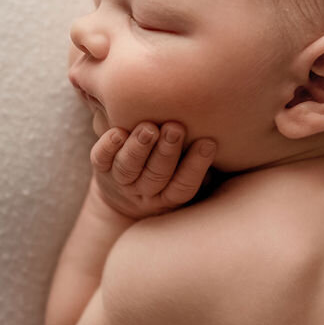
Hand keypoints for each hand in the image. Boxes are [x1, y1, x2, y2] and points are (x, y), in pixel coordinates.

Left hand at [90, 121, 215, 219]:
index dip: (196, 165)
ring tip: (149, 128)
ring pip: (129, 168)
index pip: (184, 185)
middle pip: (156, 176)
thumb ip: (198, 160)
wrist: (122, 195)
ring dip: (139, 147)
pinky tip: (117, 133)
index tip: (209, 142)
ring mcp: (120, 181)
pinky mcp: (100, 168)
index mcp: (168, 196)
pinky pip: (100, 159)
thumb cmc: (166, 175)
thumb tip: (223, 133)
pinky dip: (108, 146)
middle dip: (166, 152)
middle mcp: (144, 192)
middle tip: (175, 128)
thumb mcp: (183, 176)